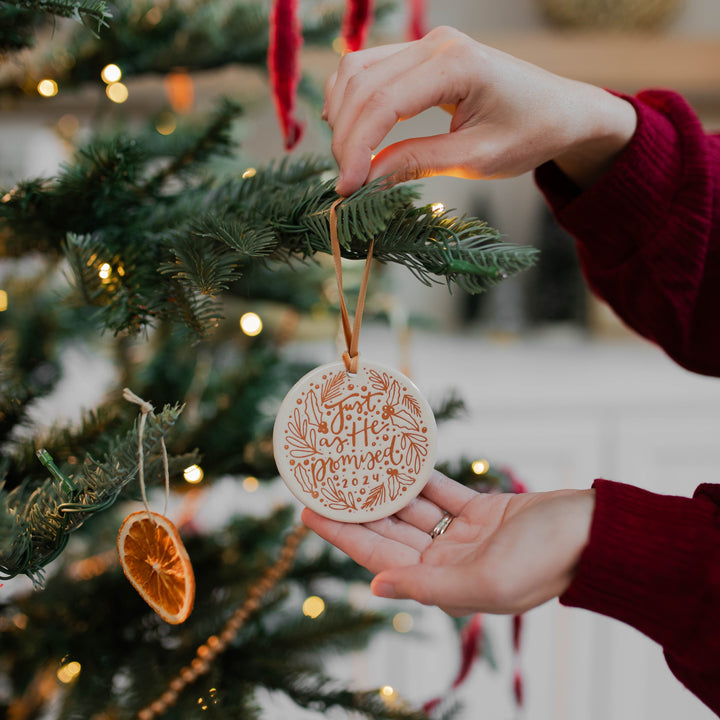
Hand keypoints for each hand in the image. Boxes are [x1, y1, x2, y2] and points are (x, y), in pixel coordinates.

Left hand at [301, 470, 594, 615]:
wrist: (595, 533)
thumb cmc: (547, 561)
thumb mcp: (486, 582)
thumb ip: (426, 586)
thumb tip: (375, 587)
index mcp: (445, 586)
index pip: (380, 558)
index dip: (343, 535)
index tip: (309, 513)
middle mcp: (448, 563)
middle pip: (389, 532)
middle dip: (354, 509)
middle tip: (320, 483)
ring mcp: (464, 536)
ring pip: (412, 510)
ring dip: (383, 489)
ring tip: (352, 466)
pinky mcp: (482, 512)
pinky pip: (441, 492)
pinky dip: (420, 477)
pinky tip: (396, 459)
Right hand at [324, 26, 636, 195]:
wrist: (560, 110)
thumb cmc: (530, 133)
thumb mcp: (476, 158)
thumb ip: (418, 162)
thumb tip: (366, 178)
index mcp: (456, 64)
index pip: (383, 103)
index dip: (356, 148)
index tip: (347, 189)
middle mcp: (436, 43)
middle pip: (361, 85)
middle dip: (345, 137)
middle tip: (346, 183)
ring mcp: (427, 43)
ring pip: (356, 72)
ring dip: (342, 117)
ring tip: (348, 162)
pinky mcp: (421, 55)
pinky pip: (369, 70)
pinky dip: (352, 102)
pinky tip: (352, 132)